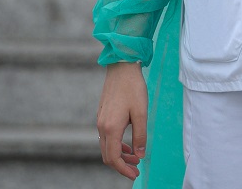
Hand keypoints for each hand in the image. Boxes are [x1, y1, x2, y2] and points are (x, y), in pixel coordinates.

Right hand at [96, 61, 148, 178]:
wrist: (121, 67)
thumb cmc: (133, 88)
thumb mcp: (141, 113)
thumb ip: (140, 136)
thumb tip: (139, 154)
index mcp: (111, 128)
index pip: (113, 158)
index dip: (123, 169)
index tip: (135, 174)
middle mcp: (102, 126)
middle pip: (107, 155)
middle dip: (121, 165)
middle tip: (136, 169)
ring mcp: (100, 121)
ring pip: (106, 147)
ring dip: (119, 155)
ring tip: (135, 157)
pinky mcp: (102, 115)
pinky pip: (106, 137)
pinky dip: (116, 145)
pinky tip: (128, 145)